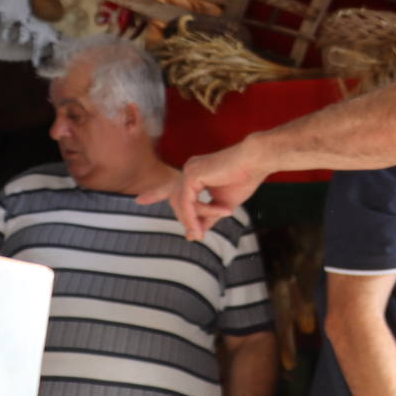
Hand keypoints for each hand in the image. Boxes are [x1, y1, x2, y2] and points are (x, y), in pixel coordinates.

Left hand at [138, 139, 267, 239]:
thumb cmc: (244, 178)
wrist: (256, 161)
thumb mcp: (223, 204)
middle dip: (183, 218)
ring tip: (200, 233)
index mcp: (196, 173)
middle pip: (176, 199)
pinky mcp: (192, 174)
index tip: (139, 200)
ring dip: (191, 220)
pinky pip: (186, 201)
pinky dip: (193, 215)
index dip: (155, 194)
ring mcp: (189, 171)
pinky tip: (199, 225)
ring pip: (180, 202)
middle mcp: (189, 170)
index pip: (172, 186)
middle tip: (194, 234)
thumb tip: (196, 234)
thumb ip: (208, 217)